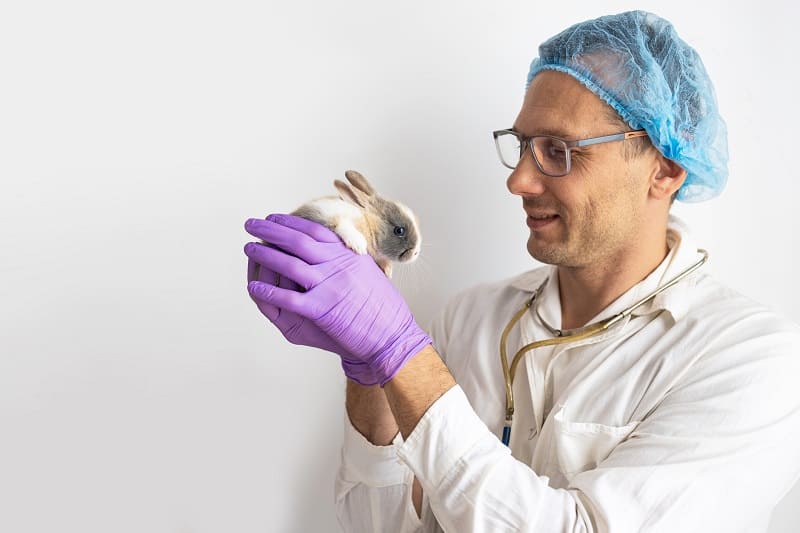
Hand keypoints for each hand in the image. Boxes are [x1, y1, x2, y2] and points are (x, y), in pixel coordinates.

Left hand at [243, 214, 431, 385]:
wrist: (393, 336)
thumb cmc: (384, 308)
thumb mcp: (370, 272)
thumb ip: (350, 259)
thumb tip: (336, 247)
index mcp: (349, 255)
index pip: (315, 230)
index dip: (291, 222)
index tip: (274, 217)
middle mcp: (338, 265)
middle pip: (297, 241)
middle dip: (270, 230)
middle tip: (251, 224)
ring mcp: (329, 285)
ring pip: (288, 264)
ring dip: (264, 254)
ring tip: (249, 247)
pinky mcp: (322, 309)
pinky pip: (287, 298)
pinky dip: (268, 291)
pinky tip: (253, 286)